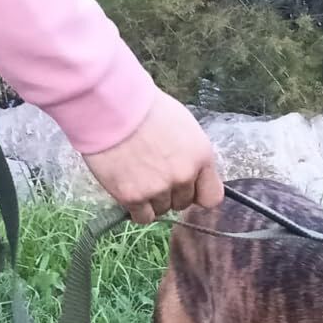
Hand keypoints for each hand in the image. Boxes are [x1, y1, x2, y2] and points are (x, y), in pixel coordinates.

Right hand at [83, 91, 223, 223]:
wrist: (110, 105)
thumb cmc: (145, 108)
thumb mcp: (183, 126)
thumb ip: (192, 155)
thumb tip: (192, 175)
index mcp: (201, 157)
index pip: (212, 197)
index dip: (198, 193)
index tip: (187, 187)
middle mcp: (184, 176)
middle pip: (183, 203)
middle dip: (171, 192)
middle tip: (152, 172)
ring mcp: (159, 188)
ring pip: (162, 210)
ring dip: (152, 199)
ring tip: (136, 175)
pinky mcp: (133, 196)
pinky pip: (143, 217)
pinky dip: (136, 209)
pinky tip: (129, 192)